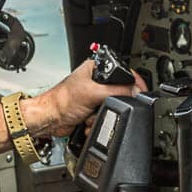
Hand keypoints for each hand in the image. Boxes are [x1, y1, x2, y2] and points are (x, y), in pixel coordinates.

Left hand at [23, 59, 145, 137]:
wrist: (50, 120)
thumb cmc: (61, 101)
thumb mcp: (93, 92)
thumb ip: (117, 91)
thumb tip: (135, 92)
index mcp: (96, 69)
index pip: (122, 72)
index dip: (133, 81)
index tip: (141, 91)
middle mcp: (96, 81)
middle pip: (119, 92)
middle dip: (112, 104)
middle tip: (103, 106)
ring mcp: (94, 97)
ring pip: (112, 108)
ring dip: (102, 115)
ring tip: (91, 114)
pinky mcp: (92, 110)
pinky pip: (104, 117)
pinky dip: (96, 122)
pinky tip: (87, 121)